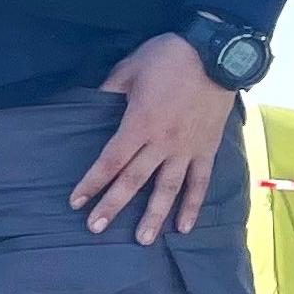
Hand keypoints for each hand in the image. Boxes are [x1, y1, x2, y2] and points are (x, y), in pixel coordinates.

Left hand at [70, 31, 236, 245]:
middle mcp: (162, 143)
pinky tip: (184, 227)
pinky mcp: (207, 149)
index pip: (111, 161)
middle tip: (95, 229)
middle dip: (112, 206)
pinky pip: (200, 183)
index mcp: (139, 124)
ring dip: (154, 216)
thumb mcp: (130, 67)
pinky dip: (193, 206)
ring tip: (143, 240)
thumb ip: (109, 89)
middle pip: (133, 181)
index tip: (76, 202)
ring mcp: (187, 149)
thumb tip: (92, 103)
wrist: (217, 54)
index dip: (92, 182)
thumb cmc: (170, 57)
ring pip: (168, 189)